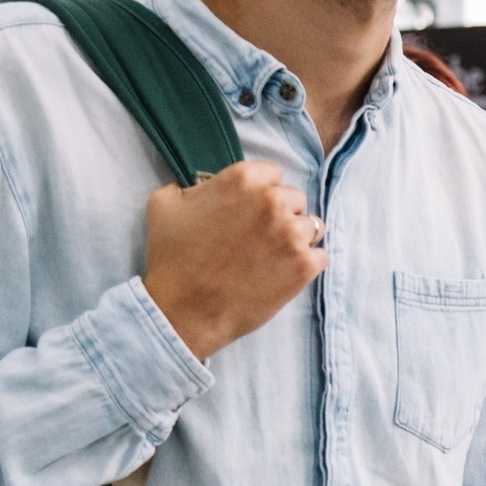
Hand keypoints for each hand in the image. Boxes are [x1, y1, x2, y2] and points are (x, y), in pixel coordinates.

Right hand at [141, 161, 326, 359]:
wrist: (182, 312)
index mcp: (242, 180)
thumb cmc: (171, 259)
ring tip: (270, 257)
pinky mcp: (304, 266)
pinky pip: (321, 256)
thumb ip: (190, 185)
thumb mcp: (165, 205)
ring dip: (295, 238)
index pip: (272, 173)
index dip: (262, 192)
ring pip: (311, 225)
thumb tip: (204, 184)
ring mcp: (292, 234)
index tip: (251, 210)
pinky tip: (282, 273)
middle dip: (281, 214)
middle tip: (259, 237)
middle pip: (295, 198)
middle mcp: (272, 201)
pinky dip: (306, 265)